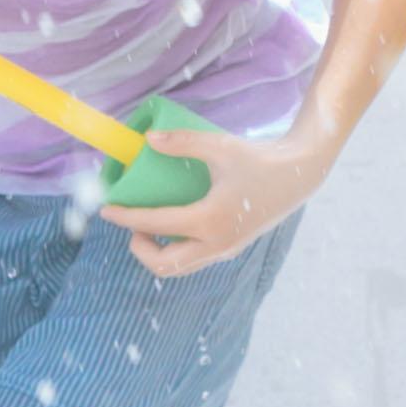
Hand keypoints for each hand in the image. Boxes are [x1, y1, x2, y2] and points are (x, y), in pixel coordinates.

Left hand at [99, 115, 335, 276]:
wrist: (299, 176)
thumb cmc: (259, 159)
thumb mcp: (220, 146)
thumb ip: (183, 142)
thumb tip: (147, 139)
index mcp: (210, 221)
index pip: (156, 225)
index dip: (126, 218)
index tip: (106, 209)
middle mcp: (217, 243)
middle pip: (163, 264)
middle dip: (139, 248)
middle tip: (132, 224)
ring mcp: (225, 250)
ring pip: (179, 267)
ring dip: (157, 252)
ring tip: (149, 225)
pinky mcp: (232, 248)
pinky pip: (194, 259)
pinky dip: (176, 249)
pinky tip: (172, 225)